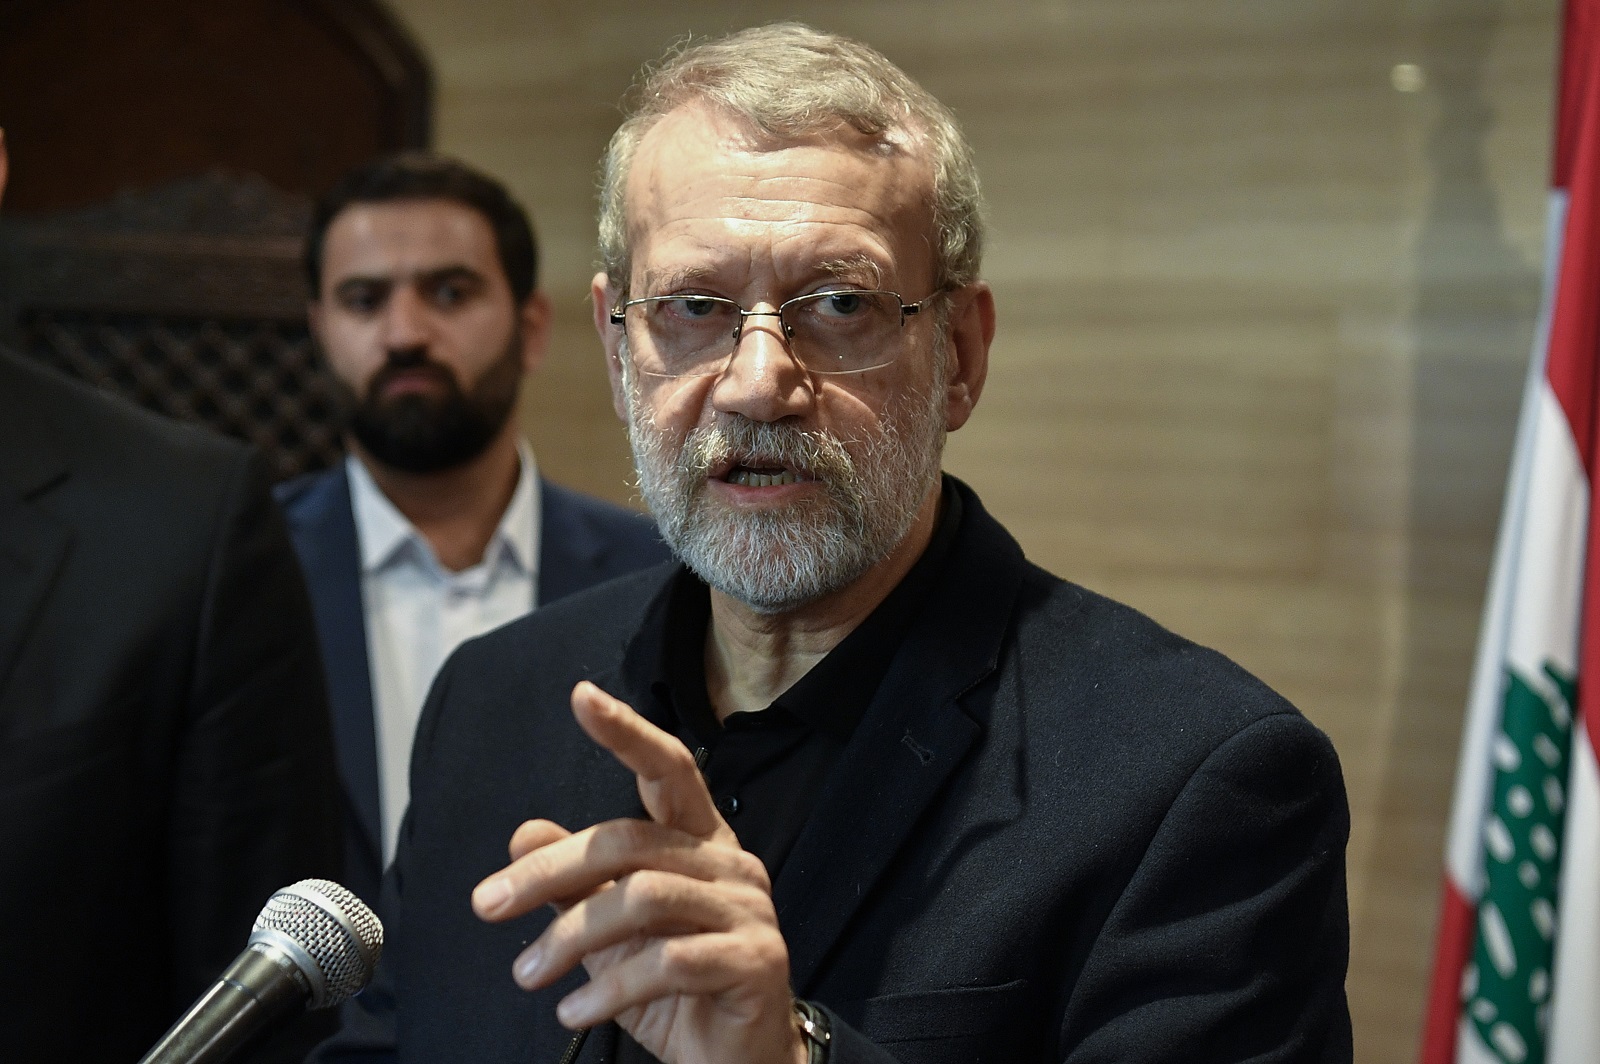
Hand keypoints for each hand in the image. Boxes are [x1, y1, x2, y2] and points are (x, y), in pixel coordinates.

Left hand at [471, 681, 805, 1063]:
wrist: (735, 1063)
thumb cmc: (674, 990)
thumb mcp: (611, 933)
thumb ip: (576, 882)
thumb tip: (522, 834)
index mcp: (699, 842)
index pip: (668, 770)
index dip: (627, 732)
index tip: (582, 696)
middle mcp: (730, 864)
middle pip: (630, 839)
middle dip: (549, 871)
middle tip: (489, 906)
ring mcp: (750, 910)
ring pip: (643, 897)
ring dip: (570, 938)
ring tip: (527, 975)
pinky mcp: (756, 960)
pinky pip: (670, 961)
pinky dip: (609, 988)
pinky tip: (574, 1011)